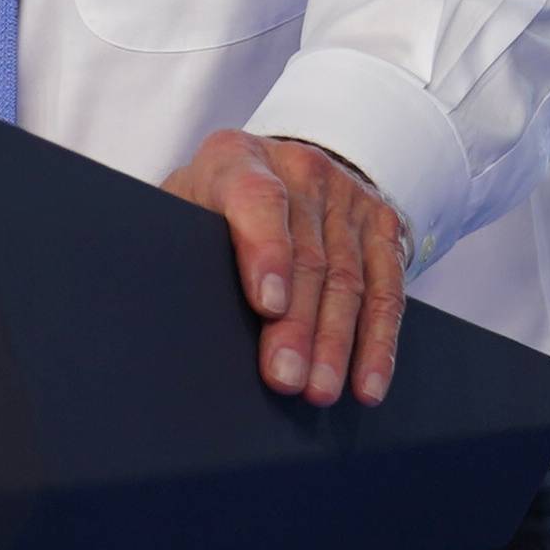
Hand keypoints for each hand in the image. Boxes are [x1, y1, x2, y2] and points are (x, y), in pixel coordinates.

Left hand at [168, 128, 405, 406]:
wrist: (280, 170)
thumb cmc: (213, 207)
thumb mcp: (185, 207)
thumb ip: (178, 243)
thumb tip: (160, 319)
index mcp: (237, 159)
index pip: (257, 200)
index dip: (265, 252)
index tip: (266, 305)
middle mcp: (301, 168)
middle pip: (308, 256)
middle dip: (298, 325)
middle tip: (284, 378)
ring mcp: (348, 196)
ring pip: (350, 280)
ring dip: (337, 344)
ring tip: (320, 391)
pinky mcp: (384, 224)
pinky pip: (389, 291)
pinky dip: (378, 343)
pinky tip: (366, 383)